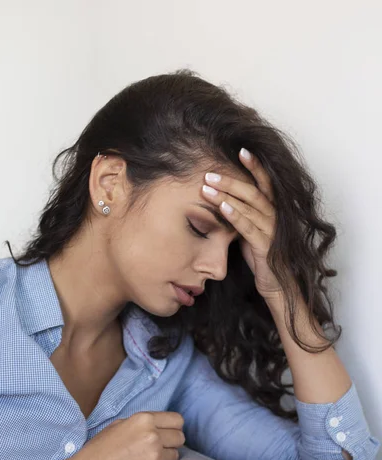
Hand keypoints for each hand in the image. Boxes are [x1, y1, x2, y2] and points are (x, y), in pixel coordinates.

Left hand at [202, 148, 292, 299]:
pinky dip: (235, 216)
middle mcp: (275, 217)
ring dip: (227, 195)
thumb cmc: (263, 258)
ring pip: (250, 206)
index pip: (265, 183)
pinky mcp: (266, 246)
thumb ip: (243, 215)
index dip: (255, 166)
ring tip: (207, 187)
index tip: (241, 150)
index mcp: (272, 211)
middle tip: (208, 174)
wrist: (277, 286)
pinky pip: (249, 227)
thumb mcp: (250, 232)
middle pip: (253, 191)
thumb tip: (223, 201)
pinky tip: (222, 208)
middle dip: (230, 181)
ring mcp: (272, 231)